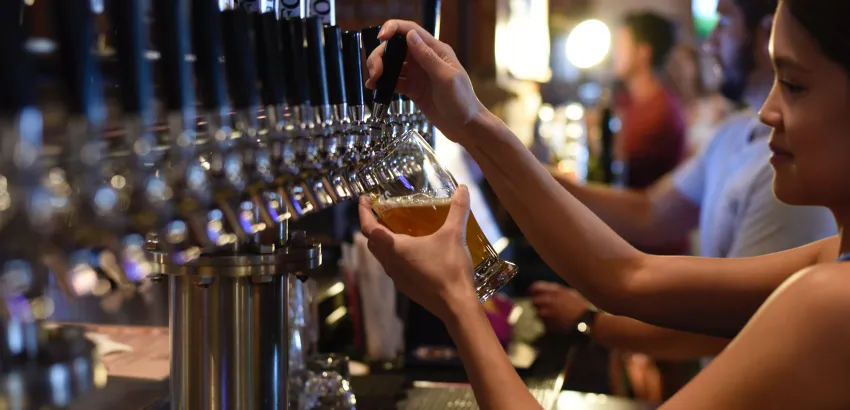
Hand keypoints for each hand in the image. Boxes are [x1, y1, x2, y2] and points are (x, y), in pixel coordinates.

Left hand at [358, 186, 478, 322]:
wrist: (455, 305)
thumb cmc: (449, 268)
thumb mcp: (454, 235)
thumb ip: (458, 210)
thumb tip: (463, 188)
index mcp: (395, 248)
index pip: (368, 228)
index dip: (363, 212)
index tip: (364, 200)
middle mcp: (391, 263)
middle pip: (372, 242)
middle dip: (372, 226)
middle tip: (381, 212)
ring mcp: (397, 278)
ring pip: (381, 256)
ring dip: (383, 242)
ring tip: (396, 229)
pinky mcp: (406, 287)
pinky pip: (393, 267)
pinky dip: (394, 255)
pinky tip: (412, 251)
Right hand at [365, 20, 485, 142]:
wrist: (465, 126)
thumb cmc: (463, 101)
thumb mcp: (446, 78)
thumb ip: (428, 57)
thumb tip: (410, 35)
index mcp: (435, 50)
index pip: (411, 31)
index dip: (393, 29)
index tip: (381, 37)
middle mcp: (424, 59)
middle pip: (396, 47)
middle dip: (381, 55)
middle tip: (375, 72)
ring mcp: (418, 74)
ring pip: (392, 64)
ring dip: (379, 69)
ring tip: (373, 82)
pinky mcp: (413, 89)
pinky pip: (394, 81)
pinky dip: (383, 83)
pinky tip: (376, 88)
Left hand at [530, 281, 589, 333]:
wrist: (586, 321)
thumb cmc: (579, 305)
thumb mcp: (568, 292)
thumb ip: (555, 290)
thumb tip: (544, 289)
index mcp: (552, 292)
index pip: (534, 288)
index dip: (533, 290)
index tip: (533, 293)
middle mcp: (546, 302)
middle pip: (533, 301)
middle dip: (538, 303)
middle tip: (545, 306)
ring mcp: (546, 315)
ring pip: (537, 313)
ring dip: (543, 314)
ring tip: (555, 316)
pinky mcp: (547, 325)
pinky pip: (544, 323)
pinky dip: (548, 323)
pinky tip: (558, 322)